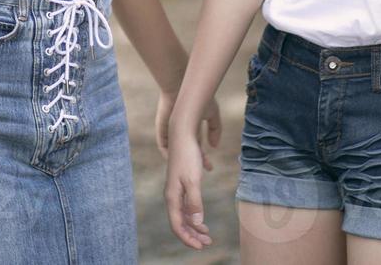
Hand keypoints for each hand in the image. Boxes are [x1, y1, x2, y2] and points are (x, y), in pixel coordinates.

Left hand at [156, 92, 221, 170]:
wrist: (182, 88)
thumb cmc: (198, 98)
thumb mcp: (212, 114)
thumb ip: (215, 129)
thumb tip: (214, 146)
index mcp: (192, 128)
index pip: (197, 146)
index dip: (203, 157)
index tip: (210, 167)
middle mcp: (181, 131)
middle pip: (186, 151)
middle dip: (193, 162)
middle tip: (200, 172)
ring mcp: (170, 131)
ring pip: (175, 151)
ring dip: (180, 160)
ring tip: (188, 170)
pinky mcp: (162, 129)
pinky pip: (163, 146)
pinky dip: (168, 154)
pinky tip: (176, 161)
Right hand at [164, 130, 212, 249]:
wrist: (182, 134)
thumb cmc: (188, 156)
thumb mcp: (193, 180)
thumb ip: (195, 202)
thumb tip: (197, 223)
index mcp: (172, 196)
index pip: (177, 225)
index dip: (188, 238)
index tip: (201, 247)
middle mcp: (172, 195)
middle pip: (180, 222)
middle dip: (193, 235)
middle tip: (208, 242)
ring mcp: (176, 189)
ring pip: (184, 214)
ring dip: (195, 225)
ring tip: (207, 233)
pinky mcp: (182, 182)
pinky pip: (187, 204)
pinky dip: (195, 213)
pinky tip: (203, 215)